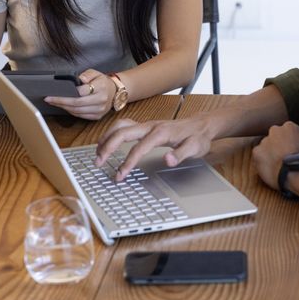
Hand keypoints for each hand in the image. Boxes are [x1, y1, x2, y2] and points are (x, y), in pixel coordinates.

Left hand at [44, 68, 114, 120]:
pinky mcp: (97, 116)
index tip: (54, 93)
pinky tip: (64, 107)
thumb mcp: (95, 73)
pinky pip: (80, 116)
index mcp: (101, 88)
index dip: (66, 94)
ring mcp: (100, 110)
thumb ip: (86, 74)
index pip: (81, 92)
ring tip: (54, 103)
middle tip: (49, 99)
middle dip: (60, 102)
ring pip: (77, 111)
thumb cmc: (103, 82)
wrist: (115, 92)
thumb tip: (78, 80)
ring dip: (63, 108)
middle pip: (77, 104)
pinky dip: (71, 112)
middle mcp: (101, 100)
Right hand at [94, 116, 215, 180]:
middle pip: (123, 132)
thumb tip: (168, 160)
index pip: (139, 148)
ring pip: (120, 126)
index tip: (120, 175)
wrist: (201, 126)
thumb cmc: (197, 137)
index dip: (127, 162)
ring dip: (107, 138)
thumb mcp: (195, 148)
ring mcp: (146, 124)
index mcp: (161, 133)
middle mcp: (151, 126)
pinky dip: (112, 133)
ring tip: (97, 153)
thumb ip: (181, 154)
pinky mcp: (145, 126)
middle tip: (98, 163)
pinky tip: (107, 143)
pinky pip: (124, 126)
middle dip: (108, 147)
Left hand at [251, 122, 298, 190]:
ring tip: (279, 166)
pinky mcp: (257, 153)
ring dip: (271, 154)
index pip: (287, 132)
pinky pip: (259, 156)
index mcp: (289, 126)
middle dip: (279, 146)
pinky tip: (272, 169)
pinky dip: (264, 162)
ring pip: (266, 147)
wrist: (298, 174)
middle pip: (275, 138)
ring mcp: (264, 141)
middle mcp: (275, 130)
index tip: (293, 151)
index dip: (291, 143)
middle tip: (285, 158)